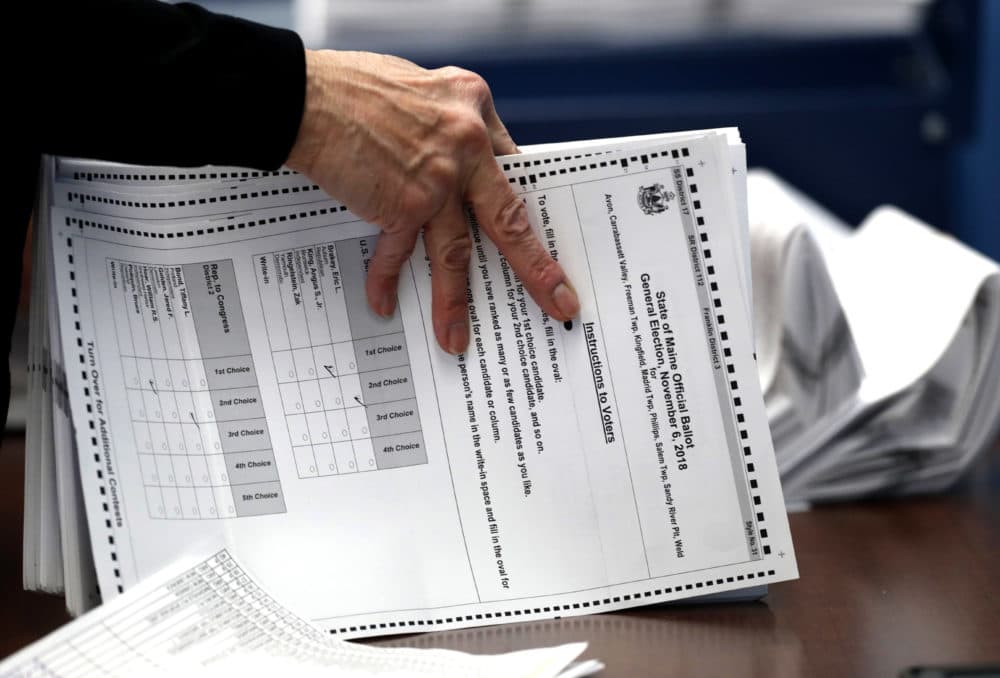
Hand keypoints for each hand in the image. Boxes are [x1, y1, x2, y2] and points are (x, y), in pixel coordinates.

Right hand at [286, 50, 578, 354]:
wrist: (301, 95)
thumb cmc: (353, 86)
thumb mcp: (422, 88)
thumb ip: (447, 122)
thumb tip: (456, 161)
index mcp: (474, 106)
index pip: (511, 166)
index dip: (520, 204)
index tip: (534, 235)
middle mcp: (466, 144)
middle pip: (510, 218)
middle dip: (536, 267)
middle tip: (558, 301)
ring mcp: (438, 180)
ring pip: (457, 253)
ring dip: (456, 301)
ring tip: (457, 338)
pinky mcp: (402, 205)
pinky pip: (399, 254)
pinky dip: (387, 279)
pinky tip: (384, 302)